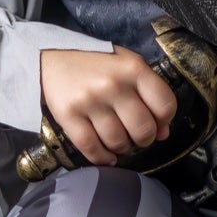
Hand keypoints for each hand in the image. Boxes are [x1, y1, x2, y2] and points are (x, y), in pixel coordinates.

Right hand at [38, 46, 179, 166]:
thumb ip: (149, 94)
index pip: (165, 105)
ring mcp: (90, 100)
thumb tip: (163, 133)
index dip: (164, 121)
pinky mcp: (68, 115)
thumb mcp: (128, 67)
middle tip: (135, 135)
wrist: (52, 58)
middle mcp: (114, 84)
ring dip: (121, 147)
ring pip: (118, 142)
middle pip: (143, 129)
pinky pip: (91, 148)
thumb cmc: (97, 64)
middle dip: (143, 139)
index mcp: (134, 68)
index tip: (156, 123)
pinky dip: (102, 158)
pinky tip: (105, 155)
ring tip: (117, 140)